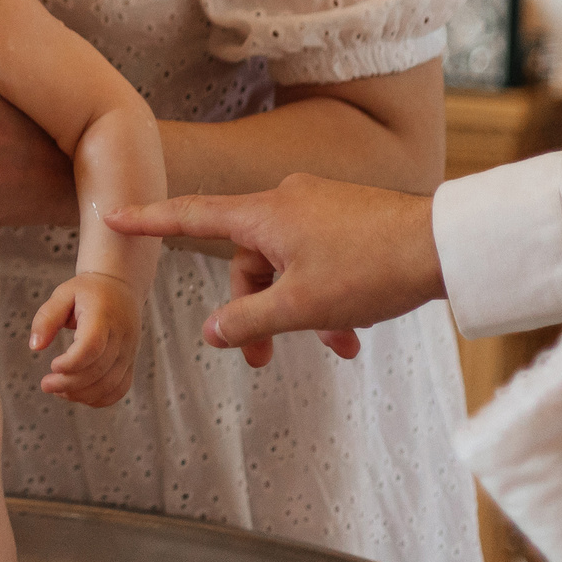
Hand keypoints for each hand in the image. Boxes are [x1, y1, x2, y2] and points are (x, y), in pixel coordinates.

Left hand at [30, 273, 143, 407]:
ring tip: (58, 391)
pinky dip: (99, 399)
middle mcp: (121, 336)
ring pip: (110, 385)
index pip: (92, 347)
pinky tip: (77, 395)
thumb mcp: (62, 295)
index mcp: (103, 316)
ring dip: (82, 394)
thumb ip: (46, 318)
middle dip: (69, 384)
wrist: (120, 287)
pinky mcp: (130, 362)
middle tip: (45, 385)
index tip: (52, 366)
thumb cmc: (86, 292)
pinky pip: (119, 389)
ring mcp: (129, 351)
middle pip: (98, 370)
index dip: (71, 363)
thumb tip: (35, 346)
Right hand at [103, 174, 445, 367]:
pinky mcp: (348, 218)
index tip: (113, 214)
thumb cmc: (373, 268)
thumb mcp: (302, 305)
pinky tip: (352, 332)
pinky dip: (325, 295)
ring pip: (287, 265)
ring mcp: (319, 207)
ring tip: (333, 345)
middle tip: (266, 360)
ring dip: (299, 309)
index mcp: (265, 214)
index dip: (149, 219)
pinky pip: (317, 259)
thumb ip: (249, 321)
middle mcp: (286, 201)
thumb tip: (214, 332)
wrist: (448, 246)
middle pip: (247, 260)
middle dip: (256, 311)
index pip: (191, 215)